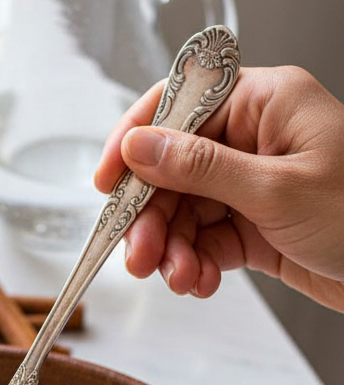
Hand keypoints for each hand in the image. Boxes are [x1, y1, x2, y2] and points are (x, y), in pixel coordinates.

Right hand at [94, 66, 343, 311]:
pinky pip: (208, 239)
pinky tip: (200, 282)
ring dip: (173, 248)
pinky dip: (197, 263)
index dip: (135, 141)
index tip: (107, 183)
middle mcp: (255, 137)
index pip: (179, 105)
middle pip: (173, 168)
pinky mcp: (258, 225)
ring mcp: (254, 182)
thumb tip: (139, 146)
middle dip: (152, 216)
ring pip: (185, 210)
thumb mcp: (277, 191)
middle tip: (139, 256)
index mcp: (265, 102)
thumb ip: (200, 168)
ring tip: (178, 278)